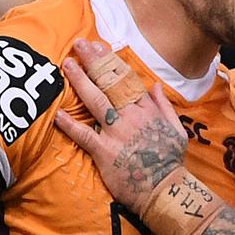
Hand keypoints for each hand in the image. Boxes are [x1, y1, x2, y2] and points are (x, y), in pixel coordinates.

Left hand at [55, 39, 187, 214]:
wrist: (165, 189)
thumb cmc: (171, 161)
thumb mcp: (177, 129)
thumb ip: (164, 106)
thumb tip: (155, 86)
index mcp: (147, 110)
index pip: (126, 78)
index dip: (111, 60)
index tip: (99, 46)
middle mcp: (131, 116)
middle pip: (109, 83)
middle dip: (93, 62)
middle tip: (79, 44)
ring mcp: (116, 132)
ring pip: (96, 100)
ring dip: (80, 81)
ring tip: (67, 65)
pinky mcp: (104, 152)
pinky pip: (84, 135)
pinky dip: (71, 125)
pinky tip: (58, 114)